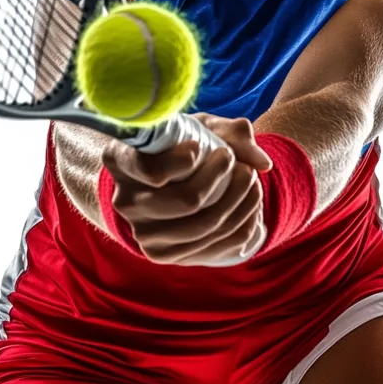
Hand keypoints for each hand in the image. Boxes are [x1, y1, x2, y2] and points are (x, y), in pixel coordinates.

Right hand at [101, 113, 272, 266]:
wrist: (176, 183)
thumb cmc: (187, 145)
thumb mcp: (204, 128)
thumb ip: (232, 133)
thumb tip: (262, 162)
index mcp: (120, 159)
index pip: (146, 167)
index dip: (178, 162)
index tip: (200, 149)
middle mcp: (125, 200)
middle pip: (188, 200)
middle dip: (221, 179)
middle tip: (235, 161)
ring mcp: (143, 233)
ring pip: (207, 224)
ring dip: (240, 200)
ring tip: (250, 178)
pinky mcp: (162, 255)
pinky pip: (215, 245)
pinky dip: (242, 222)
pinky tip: (249, 202)